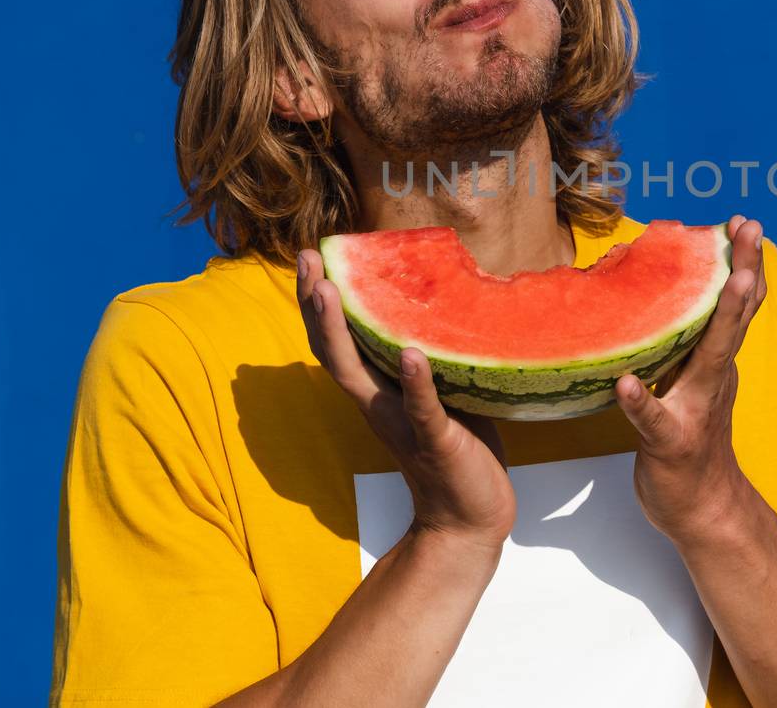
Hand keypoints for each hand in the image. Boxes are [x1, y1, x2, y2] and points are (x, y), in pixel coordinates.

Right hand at [296, 248, 516, 553]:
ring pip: (361, 376)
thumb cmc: (458, 450)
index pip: (337, 343)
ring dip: (342, 333)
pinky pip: (422, 409)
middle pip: (333, 351)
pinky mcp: (436, 440)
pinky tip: (411, 355)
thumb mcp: (438, 394)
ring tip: (329, 291)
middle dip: (315, 305)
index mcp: (378, 391)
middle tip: (306, 260)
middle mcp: (379, 405)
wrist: (470, 520)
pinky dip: (415, 383)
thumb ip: (430, 360)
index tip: (310, 257)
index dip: (318, 302)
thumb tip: (440, 305)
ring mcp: (403, 423)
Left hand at [614, 215, 767, 540]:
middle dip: (745, 271)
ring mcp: (694, 409)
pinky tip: (626, 386)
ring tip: (728, 280)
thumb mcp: (693, 383)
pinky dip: (640, 402)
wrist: (701, 508)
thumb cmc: (690, 439)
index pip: (735, 306)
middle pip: (734, 318)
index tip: (746, 223)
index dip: (744, 264)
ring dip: (720, 319)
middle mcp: (712, 379)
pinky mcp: (667, 442)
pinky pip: (652, 419)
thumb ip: (689, 346)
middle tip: (751, 228)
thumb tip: (675, 302)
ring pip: (711, 358)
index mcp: (715, 362)